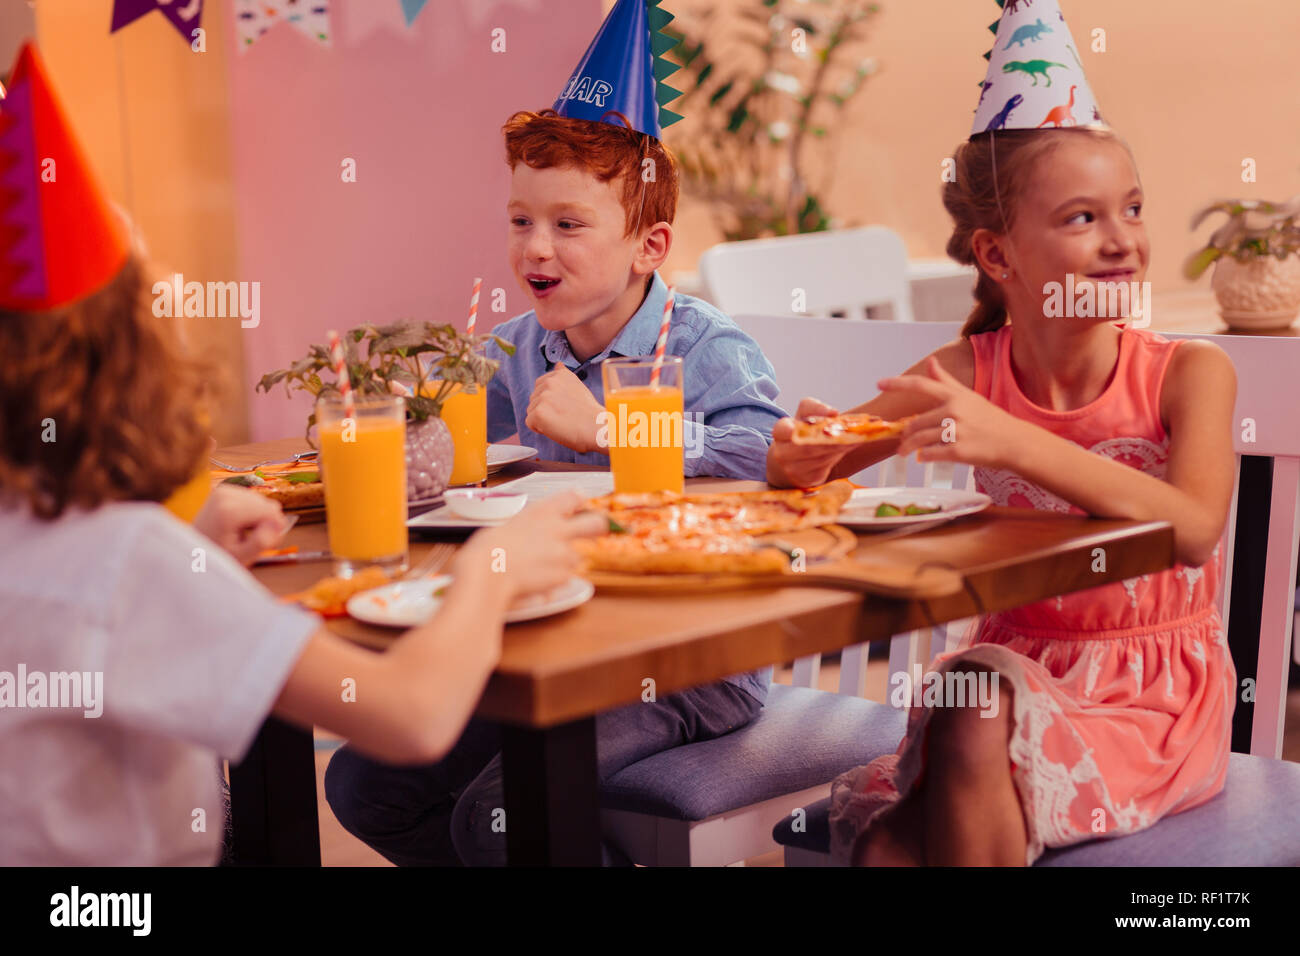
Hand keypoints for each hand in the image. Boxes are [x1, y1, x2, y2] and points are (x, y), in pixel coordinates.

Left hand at [193, 485, 290, 564]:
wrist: (193, 551)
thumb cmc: (217, 556)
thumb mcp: (242, 557)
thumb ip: (261, 542)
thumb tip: (277, 525)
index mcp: (229, 511)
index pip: (271, 510)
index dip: (278, 527)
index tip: (272, 542)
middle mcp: (225, 495)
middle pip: (267, 504)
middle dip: (268, 521)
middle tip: (258, 540)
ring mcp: (223, 490)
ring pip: (261, 500)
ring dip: (260, 516)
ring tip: (248, 533)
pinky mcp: (223, 490)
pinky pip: (251, 498)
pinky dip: (251, 511)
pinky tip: (241, 524)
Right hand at [452, 492, 606, 600]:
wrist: (488, 572)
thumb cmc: (489, 549)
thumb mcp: (511, 525)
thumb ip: (533, 525)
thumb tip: (538, 532)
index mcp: (542, 511)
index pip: (574, 496)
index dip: (578, 501)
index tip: (578, 505)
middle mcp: (558, 528)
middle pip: (595, 523)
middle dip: (598, 527)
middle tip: (595, 531)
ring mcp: (563, 553)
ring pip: (577, 556)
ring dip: (565, 562)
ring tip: (540, 566)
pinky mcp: (563, 575)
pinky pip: (565, 577)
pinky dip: (555, 579)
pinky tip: (536, 578)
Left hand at [525, 365, 605, 452]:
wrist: (596, 427)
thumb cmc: (589, 412)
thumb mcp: (577, 386)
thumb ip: (563, 375)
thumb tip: (558, 364)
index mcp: (559, 375)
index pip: (540, 386)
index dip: (550, 400)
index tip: (564, 406)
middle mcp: (550, 382)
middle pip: (534, 399)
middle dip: (545, 409)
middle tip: (564, 415)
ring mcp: (543, 397)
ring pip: (531, 411)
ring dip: (543, 419)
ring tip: (562, 421)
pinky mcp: (538, 413)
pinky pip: (530, 423)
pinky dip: (540, 429)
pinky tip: (556, 428)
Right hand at [767, 397, 854, 486]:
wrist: (791, 461)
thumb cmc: (801, 433)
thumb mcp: (804, 415)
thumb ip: (815, 408)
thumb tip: (832, 412)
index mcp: (780, 433)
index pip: (782, 430)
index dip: (788, 430)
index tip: (794, 429)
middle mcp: (782, 453)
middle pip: (807, 447)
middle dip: (829, 440)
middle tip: (849, 432)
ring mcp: (793, 469)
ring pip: (819, 458)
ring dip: (838, 449)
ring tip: (855, 438)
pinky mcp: (806, 480)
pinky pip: (824, 468)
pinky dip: (837, 458)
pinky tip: (847, 449)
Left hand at [879, 356, 1020, 467]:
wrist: (1014, 442)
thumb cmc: (990, 419)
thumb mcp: (969, 396)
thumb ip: (946, 381)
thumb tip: (930, 362)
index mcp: (955, 396)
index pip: (921, 384)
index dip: (897, 383)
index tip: (879, 383)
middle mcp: (954, 411)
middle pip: (916, 422)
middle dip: (906, 434)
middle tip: (902, 441)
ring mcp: (956, 432)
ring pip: (919, 439)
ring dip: (908, 448)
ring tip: (904, 452)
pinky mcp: (959, 451)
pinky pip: (930, 454)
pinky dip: (924, 457)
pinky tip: (923, 457)